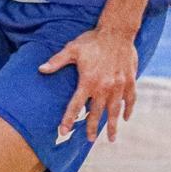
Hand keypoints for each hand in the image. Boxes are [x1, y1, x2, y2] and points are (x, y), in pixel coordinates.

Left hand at [39, 27, 138, 142]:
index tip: (63, 132)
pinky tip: (126, 118)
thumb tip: (40, 69)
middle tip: (88, 140)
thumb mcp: (72, 49)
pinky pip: (130, 99)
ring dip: (112, 125)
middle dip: (91, 128)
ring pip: (114, 110)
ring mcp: (119, 85)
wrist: (117, 31)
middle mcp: (104, 87)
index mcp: (88, 81)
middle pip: (96, 113)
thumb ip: (57, 61)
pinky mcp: (130, 80)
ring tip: (110, 139)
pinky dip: (128, 109)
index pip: (75, 106)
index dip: (68, 120)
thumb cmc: (93, 40)